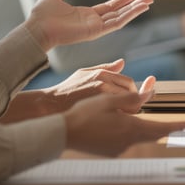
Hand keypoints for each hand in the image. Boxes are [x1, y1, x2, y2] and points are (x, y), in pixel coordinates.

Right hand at [0, 60, 139, 122]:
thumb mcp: (84, 73)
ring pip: (127, 109)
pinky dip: (120, 121)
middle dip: (132, 103)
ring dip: (128, 112)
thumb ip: (106, 68)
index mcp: (102, 75)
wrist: (50, 106)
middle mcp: (104, 86)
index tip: (134, 97)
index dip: (134, 92)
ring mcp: (102, 101)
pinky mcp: (99, 116)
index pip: (129, 83)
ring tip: (118, 115)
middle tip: (126, 108)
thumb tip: (122, 62)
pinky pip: (119, 119)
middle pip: (131, 97)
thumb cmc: (67, 89)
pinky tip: (112, 122)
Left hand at [23, 0, 152, 49]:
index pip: (108, 8)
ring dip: (135, 10)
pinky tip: (139, 8)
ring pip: (121, 18)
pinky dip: (129, 15)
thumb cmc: (41, 16)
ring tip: (149, 1)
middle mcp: (93, 22)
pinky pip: (117, 22)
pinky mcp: (96, 31)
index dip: (121, 1)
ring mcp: (95, 27)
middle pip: (119, 13)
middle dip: (134, 6)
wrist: (36, 28)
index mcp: (85, 15)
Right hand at [61, 84, 184, 156]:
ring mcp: (119, 150)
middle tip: (174, 124)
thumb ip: (132, 98)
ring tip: (137, 117)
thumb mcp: (109, 100)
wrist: (64, 134)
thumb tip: (149, 96)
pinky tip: (118, 125)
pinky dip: (129, 133)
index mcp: (131, 128)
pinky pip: (126, 142)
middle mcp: (128, 142)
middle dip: (163, 128)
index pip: (161, 128)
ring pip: (139, 137)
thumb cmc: (85, 114)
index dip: (175, 126)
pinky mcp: (111, 153)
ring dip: (143, 128)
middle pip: (153, 134)